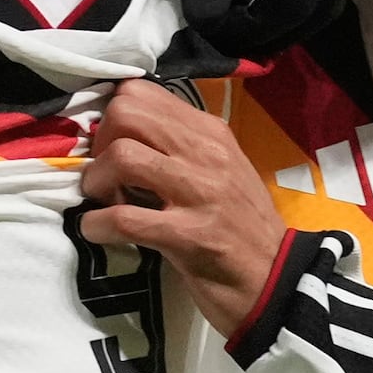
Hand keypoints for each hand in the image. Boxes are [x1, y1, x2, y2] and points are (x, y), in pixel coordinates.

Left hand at [74, 79, 292, 326]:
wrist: (276, 279)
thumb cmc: (241, 225)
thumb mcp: (218, 170)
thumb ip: (177, 147)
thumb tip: (122, 135)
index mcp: (210, 132)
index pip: (142, 92)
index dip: (112, 119)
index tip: (111, 147)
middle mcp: (206, 152)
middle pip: (127, 114)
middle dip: (99, 143)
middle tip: (103, 174)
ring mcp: (200, 192)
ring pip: (123, 157)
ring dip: (96, 181)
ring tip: (101, 201)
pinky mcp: (189, 235)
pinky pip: (124, 218)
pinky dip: (97, 224)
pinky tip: (98, 230)